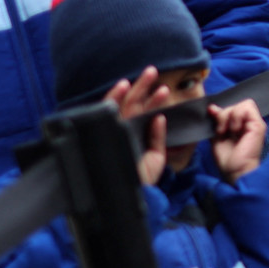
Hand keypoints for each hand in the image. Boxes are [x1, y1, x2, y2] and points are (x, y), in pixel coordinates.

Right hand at [105, 67, 171, 184]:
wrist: (126, 197)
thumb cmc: (140, 181)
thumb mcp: (156, 159)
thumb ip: (158, 138)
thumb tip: (160, 117)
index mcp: (135, 136)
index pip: (143, 114)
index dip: (153, 100)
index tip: (163, 88)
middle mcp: (124, 131)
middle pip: (133, 104)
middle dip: (143, 86)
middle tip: (153, 70)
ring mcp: (114, 131)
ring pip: (123, 104)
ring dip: (135, 88)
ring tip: (148, 74)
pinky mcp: (105, 132)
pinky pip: (107, 112)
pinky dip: (113, 97)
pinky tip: (123, 85)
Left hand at [208, 99, 266, 183]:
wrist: (236, 173)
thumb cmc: (228, 161)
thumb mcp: (217, 138)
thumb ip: (217, 122)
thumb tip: (212, 108)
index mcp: (241, 126)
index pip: (233, 108)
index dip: (222, 113)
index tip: (216, 124)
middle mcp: (249, 124)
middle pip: (236, 104)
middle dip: (225, 115)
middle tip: (222, 131)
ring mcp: (255, 123)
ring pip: (243, 103)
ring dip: (231, 116)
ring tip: (229, 131)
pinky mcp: (258, 125)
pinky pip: (247, 107)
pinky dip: (236, 117)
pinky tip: (235, 130)